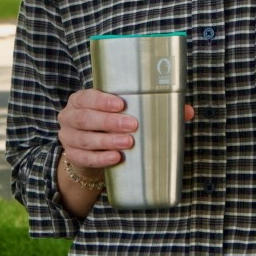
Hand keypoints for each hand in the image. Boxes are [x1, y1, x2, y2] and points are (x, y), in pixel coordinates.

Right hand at [58, 89, 196, 172]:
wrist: (90, 152)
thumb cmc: (110, 125)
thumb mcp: (123, 113)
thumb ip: (152, 108)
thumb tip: (186, 111)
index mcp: (81, 100)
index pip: (87, 96)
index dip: (102, 100)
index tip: (121, 104)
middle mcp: (70, 116)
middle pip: (85, 118)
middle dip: (109, 122)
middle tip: (132, 126)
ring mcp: (68, 138)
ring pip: (85, 139)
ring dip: (107, 141)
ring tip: (128, 143)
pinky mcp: (72, 157)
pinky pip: (85, 158)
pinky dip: (101, 158)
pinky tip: (116, 158)